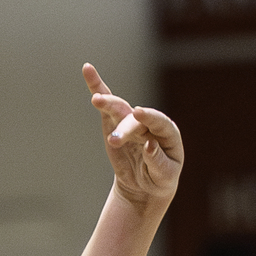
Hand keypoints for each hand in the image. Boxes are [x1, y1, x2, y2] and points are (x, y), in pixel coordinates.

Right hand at [84, 64, 182, 211]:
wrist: (144, 185)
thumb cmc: (159, 179)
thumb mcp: (164, 176)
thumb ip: (158, 161)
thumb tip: (150, 144)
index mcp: (167, 133)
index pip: (160, 122)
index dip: (150, 117)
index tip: (138, 112)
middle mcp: (149, 122)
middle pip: (136, 120)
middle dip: (125, 128)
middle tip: (114, 140)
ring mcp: (130, 120)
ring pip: (120, 108)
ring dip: (108, 103)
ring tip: (97, 100)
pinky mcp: (114, 122)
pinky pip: (106, 104)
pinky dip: (96, 86)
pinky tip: (88, 69)